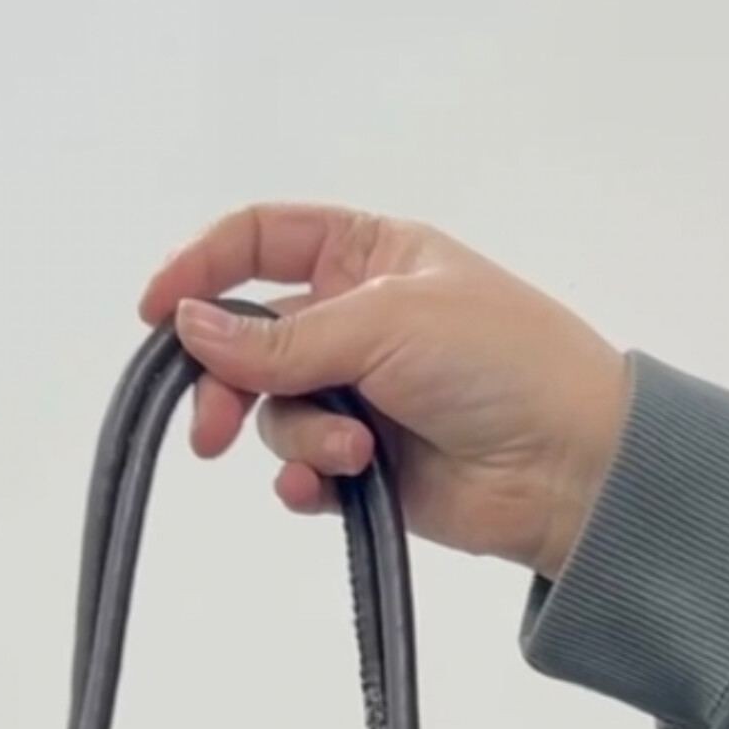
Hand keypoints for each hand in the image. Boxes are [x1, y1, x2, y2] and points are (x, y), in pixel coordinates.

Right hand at [137, 204, 630, 580]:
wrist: (571, 467)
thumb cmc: (504, 363)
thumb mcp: (386, 323)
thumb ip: (282, 335)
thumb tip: (189, 328)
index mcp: (369, 255)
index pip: (261, 241)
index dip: (202, 268)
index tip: (156, 312)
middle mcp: (357, 320)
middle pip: (248, 338)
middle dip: (226, 382)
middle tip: (211, 430)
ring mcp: (361, 394)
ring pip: (275, 410)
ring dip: (300, 435)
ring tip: (351, 455)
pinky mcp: (368, 465)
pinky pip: (302, 469)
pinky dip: (307, 480)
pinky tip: (332, 488)